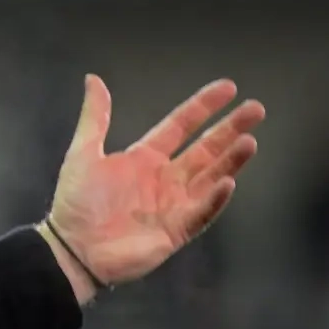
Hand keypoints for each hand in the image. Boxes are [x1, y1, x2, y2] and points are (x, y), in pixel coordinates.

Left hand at [46, 75, 264, 291]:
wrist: (72, 248)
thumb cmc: (77, 202)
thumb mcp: (84, 152)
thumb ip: (95, 117)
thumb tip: (93, 79)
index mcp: (145, 157)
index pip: (181, 125)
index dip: (203, 106)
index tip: (229, 88)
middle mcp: (165, 178)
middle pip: (205, 148)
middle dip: (230, 129)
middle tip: (256, 110)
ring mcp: (174, 204)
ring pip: (211, 177)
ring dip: (230, 160)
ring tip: (250, 141)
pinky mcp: (177, 230)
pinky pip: (201, 212)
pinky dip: (214, 199)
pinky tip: (228, 182)